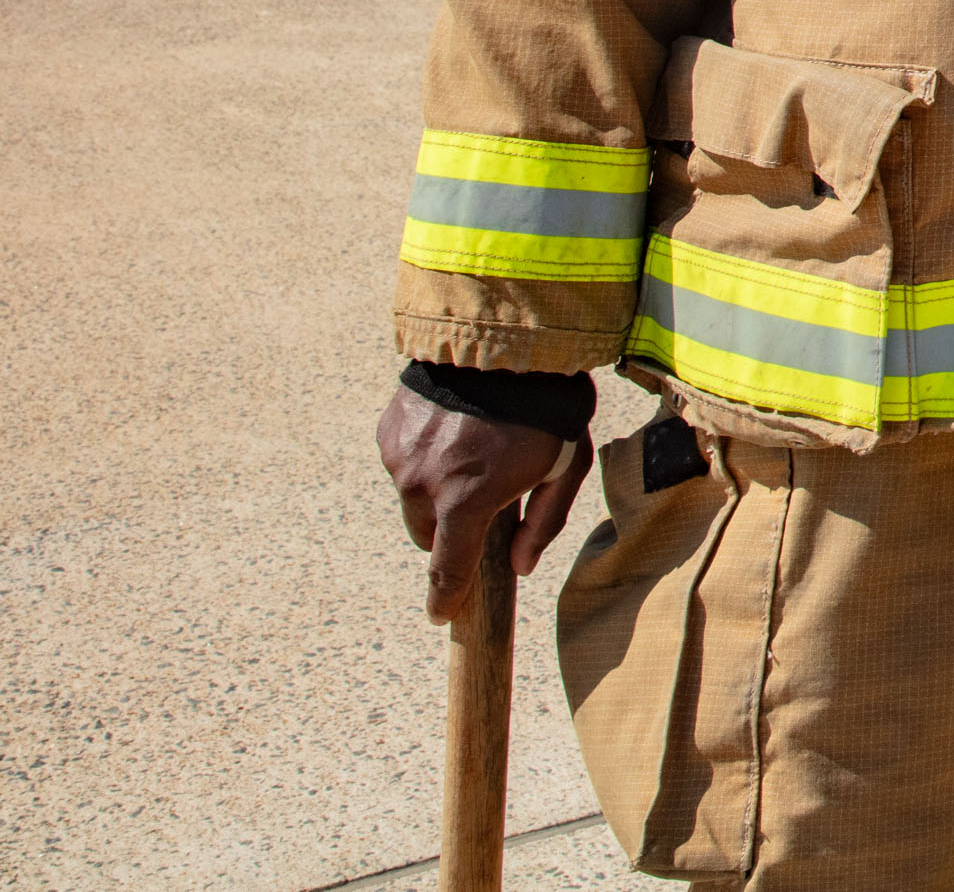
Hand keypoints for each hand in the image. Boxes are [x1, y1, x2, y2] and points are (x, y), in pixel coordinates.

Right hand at [376, 387, 590, 623]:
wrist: (507, 338)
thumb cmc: (547, 406)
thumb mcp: (565, 466)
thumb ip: (543, 524)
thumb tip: (520, 568)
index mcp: (465, 501)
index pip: (448, 570)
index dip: (445, 598)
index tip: (442, 615)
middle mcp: (422, 484)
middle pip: (426, 534)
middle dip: (449, 530)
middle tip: (481, 502)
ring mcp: (401, 456)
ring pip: (412, 497)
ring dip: (435, 490)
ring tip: (474, 453)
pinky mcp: (389, 430)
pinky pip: (403, 463)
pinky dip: (424, 459)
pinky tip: (456, 430)